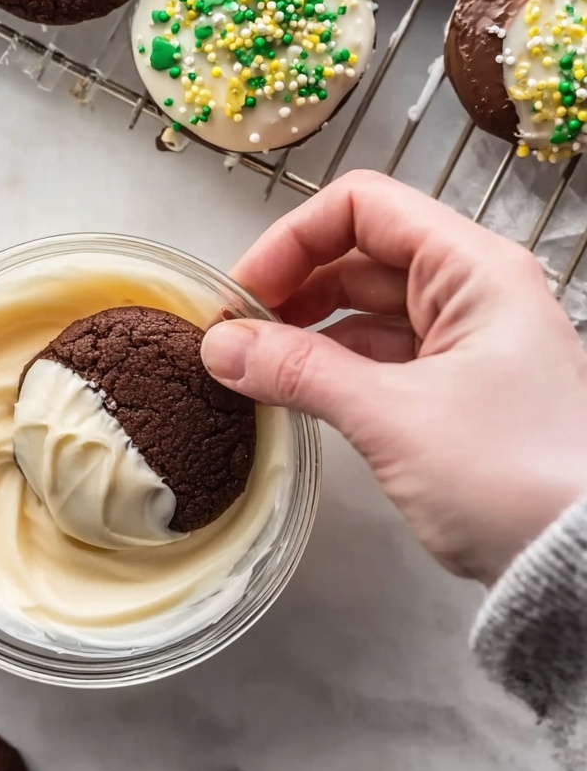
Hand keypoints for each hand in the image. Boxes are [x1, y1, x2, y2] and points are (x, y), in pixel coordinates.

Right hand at [202, 170, 586, 586]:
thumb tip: (219, 346)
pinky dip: (334, 365)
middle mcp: (474, 291)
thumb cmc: (509, 475)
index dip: (293, 239)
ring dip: (308, 328)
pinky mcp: (458, 387)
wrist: (579, 562)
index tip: (245, 291)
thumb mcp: (391, 417)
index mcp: (473, 269)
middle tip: (237, 332)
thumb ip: (299, 371)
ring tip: (255, 365)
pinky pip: (382, 354)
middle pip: (362, 254)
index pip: (364, 207)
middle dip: (294, 285)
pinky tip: (296, 389)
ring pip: (368, 307)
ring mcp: (468, 340)